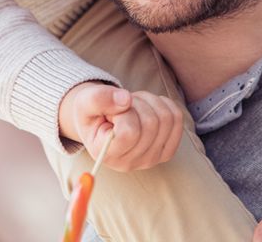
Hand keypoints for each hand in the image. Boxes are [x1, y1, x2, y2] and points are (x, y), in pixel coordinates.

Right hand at [59, 82, 183, 170]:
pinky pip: (177, 119)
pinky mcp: (166, 151)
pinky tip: (147, 106)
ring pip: (166, 118)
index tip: (112, 111)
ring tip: (132, 105)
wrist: (99, 122)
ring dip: (149, 101)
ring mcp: (152, 159)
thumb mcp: (85, 102)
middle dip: (136, 103)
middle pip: (151, 123)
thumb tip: (125, 99)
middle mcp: (132, 163)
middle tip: (122, 104)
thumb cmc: (91, 113)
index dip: (123, 112)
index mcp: (108, 155)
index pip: (129, 132)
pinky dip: (163, 103)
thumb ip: (99, 99)